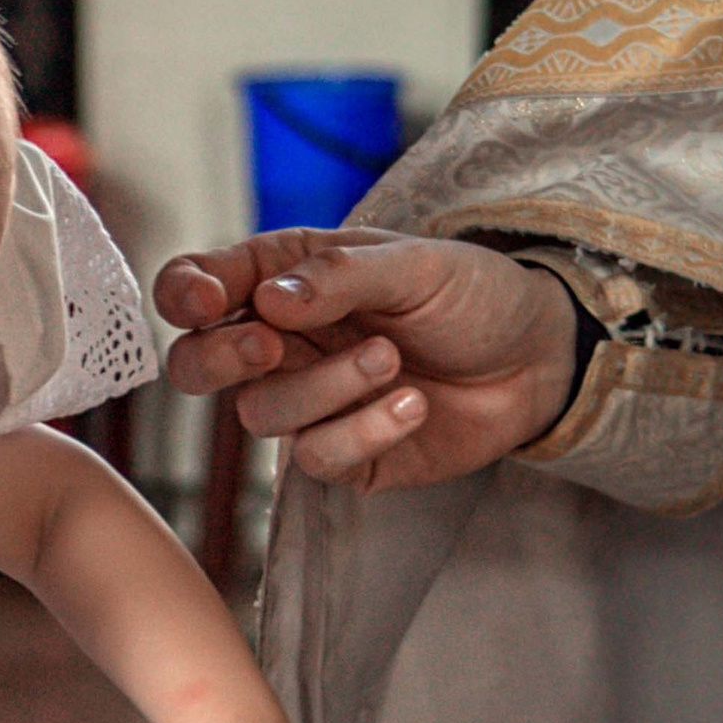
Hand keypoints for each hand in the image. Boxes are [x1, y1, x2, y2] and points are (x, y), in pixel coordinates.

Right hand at [153, 231, 579, 491]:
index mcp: (284, 280)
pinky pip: (317, 458)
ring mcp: (310, 402)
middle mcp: (283, 343)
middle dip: (219, 359)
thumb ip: (338, 276)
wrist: (539, 358)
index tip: (206, 300)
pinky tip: (412, 405)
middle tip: (268, 344)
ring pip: (262, 414)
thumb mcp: (414, 264)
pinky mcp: (345, 455)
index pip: (199, 286)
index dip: (184, 294)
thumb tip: (269, 300)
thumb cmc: (472, 295)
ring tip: (392, 360)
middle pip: (198, 365)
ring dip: (324, 388)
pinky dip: (362, 432)